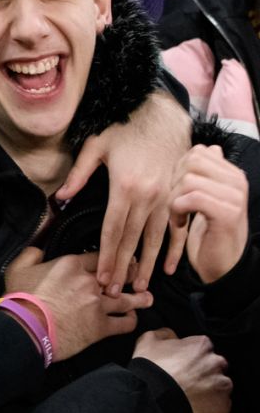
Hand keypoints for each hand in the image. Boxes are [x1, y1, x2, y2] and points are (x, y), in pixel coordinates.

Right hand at [4, 247, 152, 361]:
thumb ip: (31, 254)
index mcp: (72, 264)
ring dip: (140, 298)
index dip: (110, 257)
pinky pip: (124, 323)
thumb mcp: (18, 268)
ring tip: (147, 297)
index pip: (99, 256)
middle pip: (119, 275)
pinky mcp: (101, 327)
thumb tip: (38, 251)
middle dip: (132, 273)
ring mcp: (98, 305)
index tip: (118, 258)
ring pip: (128, 299)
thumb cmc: (21, 298)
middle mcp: (90, 282)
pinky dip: (131, 320)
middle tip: (138, 273)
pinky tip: (132, 318)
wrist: (26, 326)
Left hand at [56, 90, 189, 295]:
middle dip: (122, 267)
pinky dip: (173, 249)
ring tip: (139, 287)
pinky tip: (166, 267)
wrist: (161, 115)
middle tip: (114, 292)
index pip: (112, 230)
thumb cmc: (124, 129)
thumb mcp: (95, 146)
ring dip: (146, 264)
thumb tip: (60, 198)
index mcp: (124, 187)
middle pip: (131, 240)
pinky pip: (177, 228)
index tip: (101, 277)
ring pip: (154, 239)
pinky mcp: (177, 196)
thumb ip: (79, 174)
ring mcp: (166, 197)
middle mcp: (147, 196)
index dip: (106, 256)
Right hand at [133, 328, 231, 412]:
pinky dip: (210, 404)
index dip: (190, 354)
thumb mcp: (147, 341)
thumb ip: (164, 334)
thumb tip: (171, 336)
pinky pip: (220, 404)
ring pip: (219, 385)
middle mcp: (216, 363)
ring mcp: (222, 385)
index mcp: (201, 345)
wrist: (153, 400)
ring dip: (208, 388)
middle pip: (214, 365)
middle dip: (203, 371)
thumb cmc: (151, 370)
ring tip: (189, 394)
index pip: (202, 346)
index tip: (182, 362)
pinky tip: (194, 405)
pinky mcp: (223, 406)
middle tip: (185, 379)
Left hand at [168, 145, 248, 283]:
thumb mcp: (206, 198)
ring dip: (174, 199)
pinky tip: (180, 224)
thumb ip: (207, 174)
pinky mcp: (227, 213)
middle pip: (191, 161)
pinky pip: (191, 198)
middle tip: (176, 204)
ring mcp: (235, 197)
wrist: (223, 265)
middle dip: (174, 182)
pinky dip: (178, 211)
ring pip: (188, 179)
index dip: (178, 169)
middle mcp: (237, 182)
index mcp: (232, 175)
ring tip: (178, 217)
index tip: (178, 191)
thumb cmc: (209, 232)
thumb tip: (211, 148)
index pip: (198, 152)